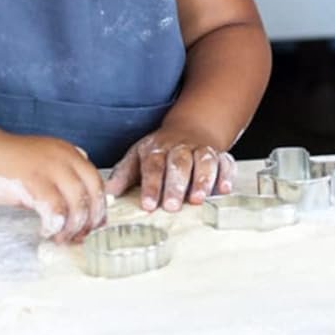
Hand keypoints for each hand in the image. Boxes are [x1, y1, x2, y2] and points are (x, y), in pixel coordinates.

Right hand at [0, 133, 107, 243]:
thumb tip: (75, 216)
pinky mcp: (32, 180)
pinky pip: (54, 208)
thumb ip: (59, 184)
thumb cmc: (7, 165)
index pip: (97, 182)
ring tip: (60, 238)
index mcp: (70, 154)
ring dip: (71, 226)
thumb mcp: (43, 169)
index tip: (93, 227)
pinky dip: (54, 224)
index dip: (98, 207)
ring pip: (76, 203)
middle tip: (78, 238)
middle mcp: (65, 158)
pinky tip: (46, 231)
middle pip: (91, 193)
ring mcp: (49, 168)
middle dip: (88, 220)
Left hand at [106, 128, 237, 212]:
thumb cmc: (159, 151)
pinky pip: (226, 162)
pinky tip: (224, 189)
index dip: (152, 185)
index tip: (149, 204)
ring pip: (204, 160)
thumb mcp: (138, 157)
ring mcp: (201, 150)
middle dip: (177, 184)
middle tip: (172, 205)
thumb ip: (124, 174)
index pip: (154, 165)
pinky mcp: (219, 155)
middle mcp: (181, 148)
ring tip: (198, 199)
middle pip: (180, 162)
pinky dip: (226, 174)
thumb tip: (108, 193)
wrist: (190, 129)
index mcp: (157, 148)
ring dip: (203, 179)